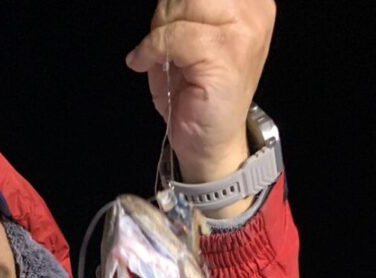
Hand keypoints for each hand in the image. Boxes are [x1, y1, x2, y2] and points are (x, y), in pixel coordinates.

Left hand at [127, 1, 275, 187]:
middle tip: (161, 42)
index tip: (165, 23)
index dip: (176, 1)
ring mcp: (244, 30)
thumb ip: (182, 10)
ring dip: (159, 30)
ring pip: (182, 4)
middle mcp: (254, 10)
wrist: (210, 142)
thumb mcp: (189, 37)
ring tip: (162, 57)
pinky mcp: (225, 53)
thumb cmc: (198, 92)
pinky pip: (174, 35)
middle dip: (166, 11)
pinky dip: (151, 49)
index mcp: (250, 2)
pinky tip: (144, 63)